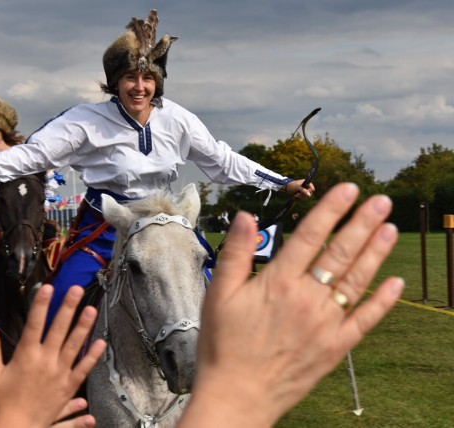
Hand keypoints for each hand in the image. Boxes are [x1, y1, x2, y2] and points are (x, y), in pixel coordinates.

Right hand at [0, 285, 105, 427]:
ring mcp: (59, 373)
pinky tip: (101, 342)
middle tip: (75, 289)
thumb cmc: (1, 402)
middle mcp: (45, 361)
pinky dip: (93, 356)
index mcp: (26, 356)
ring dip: (83, 326)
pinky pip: (83, 368)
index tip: (47, 287)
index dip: (41, 304)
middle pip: (58, 329)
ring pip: (74, 345)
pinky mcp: (68, 386)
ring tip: (91, 308)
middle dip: (67, 307)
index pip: (34, 324)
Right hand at [179, 183, 402, 427]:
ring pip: (356, 281)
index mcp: (278, 282)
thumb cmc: (223, 345)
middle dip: (362, 223)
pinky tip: (395, 282)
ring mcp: (325, 323)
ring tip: (391, 228)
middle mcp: (307, 299)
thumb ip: (235, 253)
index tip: (348, 189)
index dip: (330, 210)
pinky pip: (365, 320)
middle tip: (381, 200)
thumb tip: (245, 216)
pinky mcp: (335, 347)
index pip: (310, 236)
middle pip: (340, 253)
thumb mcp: (218, 294)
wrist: (237, 395)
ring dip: (375, 252)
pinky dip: (383, 301)